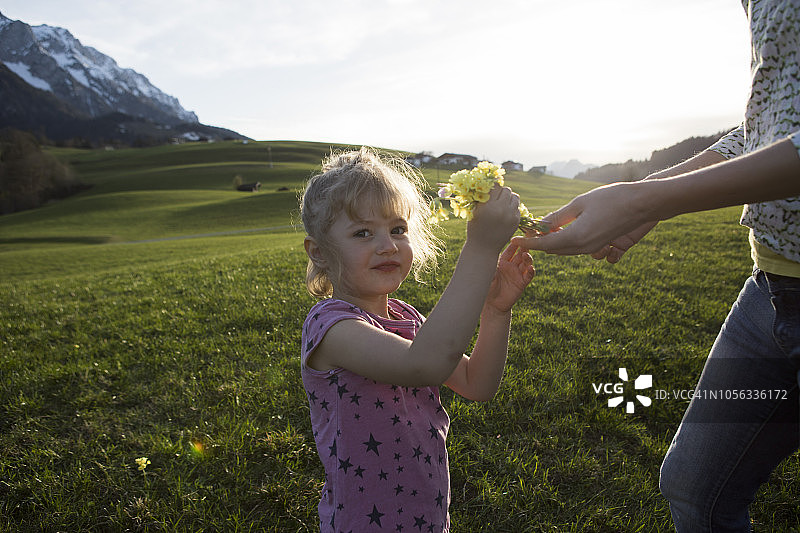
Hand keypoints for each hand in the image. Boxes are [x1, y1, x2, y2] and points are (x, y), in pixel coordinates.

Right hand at [467, 185, 520, 252]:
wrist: (483, 248)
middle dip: (501, 192)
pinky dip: (512, 208)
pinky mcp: (516, 221)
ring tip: (502, 203)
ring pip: (515, 197)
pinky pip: (517, 207)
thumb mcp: (474, 212)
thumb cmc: (475, 228)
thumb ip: (481, 198)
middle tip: (496, 197)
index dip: (492, 186)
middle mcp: (500, 209)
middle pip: (506, 190)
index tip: (490, 189)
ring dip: (509, 198)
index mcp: (488, 206)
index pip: (495, 186)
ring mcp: (510, 215)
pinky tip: (505, 213)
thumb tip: (488, 182)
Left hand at [485, 243, 534, 312]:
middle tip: (527, 241)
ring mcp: (518, 274)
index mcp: (502, 262)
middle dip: (524, 247)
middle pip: (520, 254)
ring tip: (526, 255)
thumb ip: (491, 266)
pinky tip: (531, 268)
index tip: (517, 237)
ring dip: (527, 258)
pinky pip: (528, 276)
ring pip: (526, 263)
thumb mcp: (488, 275)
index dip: (514, 244)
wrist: (492, 305)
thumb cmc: (487, 288)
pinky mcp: (522, 283)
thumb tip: (487, 255)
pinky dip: (531, 271)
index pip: (510, 250)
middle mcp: (511, 266)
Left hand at [511, 182, 652, 257]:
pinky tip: (558, 231)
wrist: (643, 203)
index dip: (528, 243)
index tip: (513, 240)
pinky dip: (563, 242)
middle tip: (523, 233)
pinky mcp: (600, 245)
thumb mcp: (580, 204)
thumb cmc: (612, 198)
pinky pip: (575, 247)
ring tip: (537, 231)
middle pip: (552, 250)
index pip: (544, 245)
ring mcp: (593, 248)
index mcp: (576, 237)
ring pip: (564, 250)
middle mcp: (584, 248)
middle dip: (537, 243)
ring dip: (550, 243)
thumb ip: (559, 217)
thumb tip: (541, 225)